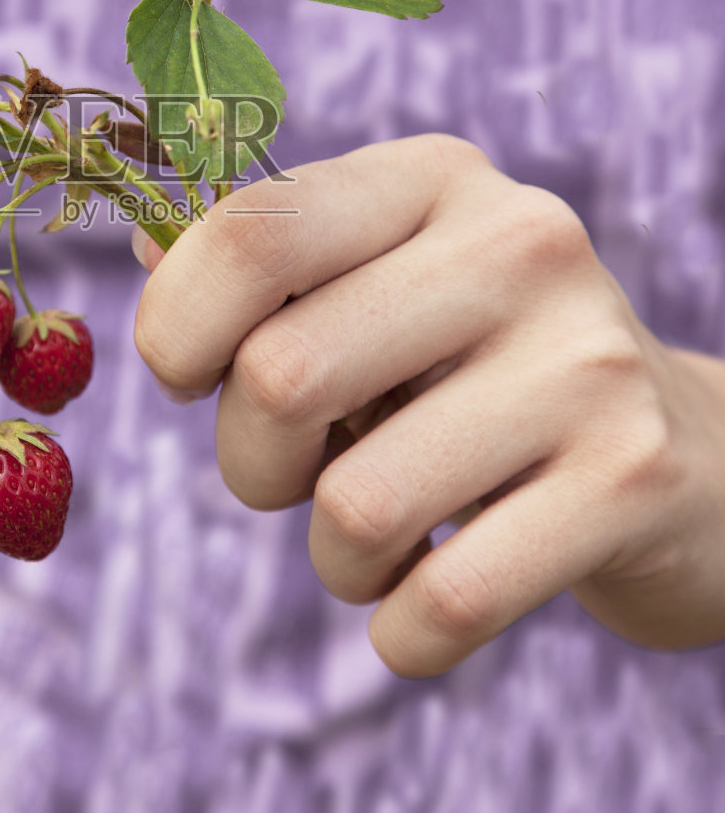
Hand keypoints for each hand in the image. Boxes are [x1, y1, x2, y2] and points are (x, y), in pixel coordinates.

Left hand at [132, 135, 724, 677]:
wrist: (690, 456)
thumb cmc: (479, 370)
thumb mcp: (384, 286)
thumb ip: (267, 268)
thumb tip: (142, 242)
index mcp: (432, 178)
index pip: (250, 236)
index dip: (174, 329)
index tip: (186, 379)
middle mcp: (518, 244)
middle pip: (280, 376)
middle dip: (250, 462)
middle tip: (289, 478)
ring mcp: (586, 361)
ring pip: (354, 506)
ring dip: (333, 560)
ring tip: (375, 543)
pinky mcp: (631, 480)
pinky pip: (446, 601)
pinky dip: (401, 634)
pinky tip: (419, 610)